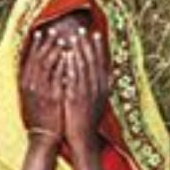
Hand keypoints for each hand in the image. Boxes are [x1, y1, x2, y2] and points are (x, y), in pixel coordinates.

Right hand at [16, 32, 59, 137]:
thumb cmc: (41, 117)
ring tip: (63, 38)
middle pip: (37, 57)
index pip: (28, 58)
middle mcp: (31, 84)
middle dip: (45, 42)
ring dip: (54, 49)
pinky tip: (69, 55)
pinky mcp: (52, 96)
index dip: (35, 44)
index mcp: (25, 83)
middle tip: (54, 29)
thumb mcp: (32, 98)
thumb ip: (34, 83)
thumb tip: (37, 70)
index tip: (41, 32)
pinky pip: (57, 75)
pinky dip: (62, 64)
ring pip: (46, 63)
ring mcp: (41, 90)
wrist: (43, 136)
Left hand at [53, 30, 110, 152]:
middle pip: (93, 61)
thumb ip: (96, 90)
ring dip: (79, 49)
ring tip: (73, 36)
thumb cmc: (87, 123)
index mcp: (103, 89)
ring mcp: (87, 92)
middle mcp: (97, 88)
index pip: (101, 63)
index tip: (95, 34)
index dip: (98, 48)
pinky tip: (67, 53)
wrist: (84, 141)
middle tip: (82, 29)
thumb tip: (99, 78)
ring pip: (84, 66)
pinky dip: (72, 64)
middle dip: (88, 44)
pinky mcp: (76, 98)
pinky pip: (74, 77)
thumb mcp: (96, 104)